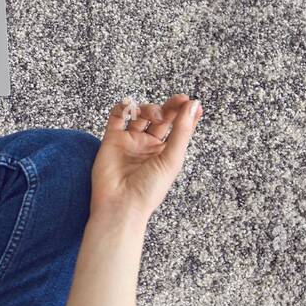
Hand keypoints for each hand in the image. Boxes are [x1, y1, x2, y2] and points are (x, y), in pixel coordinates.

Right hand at [90, 95, 202, 223]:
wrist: (121, 205)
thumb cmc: (149, 190)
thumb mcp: (173, 159)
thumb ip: (182, 131)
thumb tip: (193, 105)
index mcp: (165, 152)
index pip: (178, 127)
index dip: (185, 113)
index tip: (191, 102)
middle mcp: (147, 145)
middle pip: (160, 117)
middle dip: (170, 107)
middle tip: (178, 100)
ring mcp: (129, 141)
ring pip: (140, 114)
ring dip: (150, 108)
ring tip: (156, 116)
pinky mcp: (111, 139)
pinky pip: (117, 117)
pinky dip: (124, 107)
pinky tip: (131, 105)